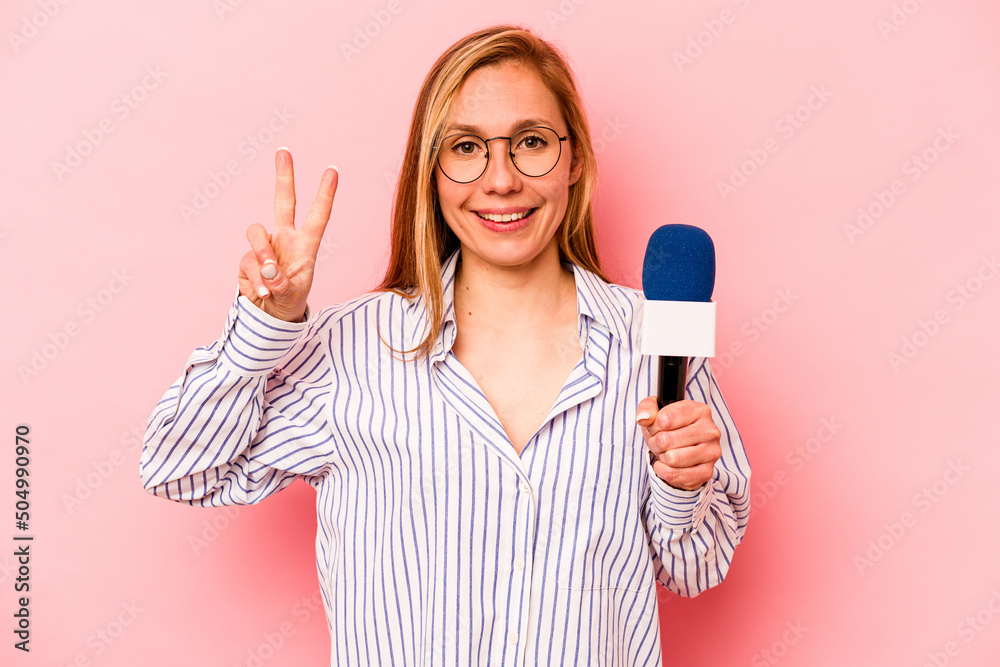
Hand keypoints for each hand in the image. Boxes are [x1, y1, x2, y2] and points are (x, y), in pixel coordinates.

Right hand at [238, 149, 337, 321]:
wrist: (270, 314)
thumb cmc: (289, 299)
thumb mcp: (292, 294)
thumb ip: (282, 283)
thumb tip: (269, 271)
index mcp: (305, 244)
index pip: (318, 216)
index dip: (325, 194)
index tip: (333, 170)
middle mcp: (285, 238)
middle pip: (284, 202)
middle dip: (284, 176)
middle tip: (283, 151)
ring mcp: (264, 246)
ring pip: (256, 234)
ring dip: (262, 256)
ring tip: (272, 278)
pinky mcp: (247, 258)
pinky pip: (247, 262)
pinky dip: (255, 279)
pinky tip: (264, 292)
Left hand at [636, 399, 721, 490]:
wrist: (681, 450)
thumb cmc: (669, 428)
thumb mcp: (656, 411)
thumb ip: (647, 408)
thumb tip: (643, 418)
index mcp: (701, 411)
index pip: (665, 419)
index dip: (653, 426)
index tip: (656, 427)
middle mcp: (710, 431)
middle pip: (666, 440)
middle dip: (655, 443)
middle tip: (659, 442)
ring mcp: (711, 452)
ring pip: (671, 458)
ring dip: (661, 457)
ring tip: (665, 452)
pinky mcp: (707, 472)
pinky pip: (674, 474)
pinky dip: (663, 471)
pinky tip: (666, 465)